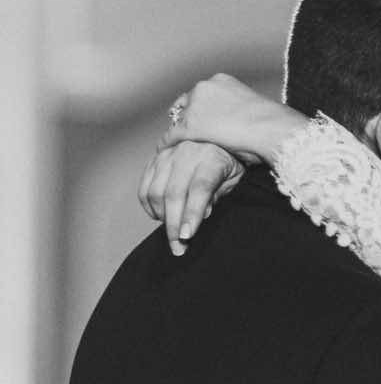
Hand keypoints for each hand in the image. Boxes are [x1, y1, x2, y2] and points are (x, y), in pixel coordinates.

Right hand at [138, 140, 244, 255]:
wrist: (215, 137)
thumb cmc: (229, 162)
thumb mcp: (233, 179)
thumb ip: (217, 196)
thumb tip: (200, 216)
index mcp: (211, 157)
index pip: (200, 188)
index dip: (192, 214)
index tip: (186, 236)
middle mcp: (187, 153)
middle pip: (174, 194)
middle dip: (173, 225)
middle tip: (178, 247)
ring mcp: (168, 155)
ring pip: (155, 192)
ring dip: (161, 218)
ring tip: (173, 232)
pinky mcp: (154, 159)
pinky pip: (144, 187)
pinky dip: (149, 206)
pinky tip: (159, 217)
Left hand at [158, 73, 307, 167]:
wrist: (273, 129)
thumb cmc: (273, 124)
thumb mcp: (254, 108)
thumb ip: (240, 110)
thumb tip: (242, 122)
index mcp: (221, 81)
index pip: (201, 94)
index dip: (199, 109)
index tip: (201, 120)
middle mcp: (205, 88)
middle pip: (185, 103)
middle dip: (185, 116)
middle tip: (185, 131)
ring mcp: (195, 106)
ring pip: (177, 119)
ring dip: (178, 130)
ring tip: (174, 143)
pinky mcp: (189, 126)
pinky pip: (171, 135)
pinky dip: (169, 143)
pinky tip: (168, 152)